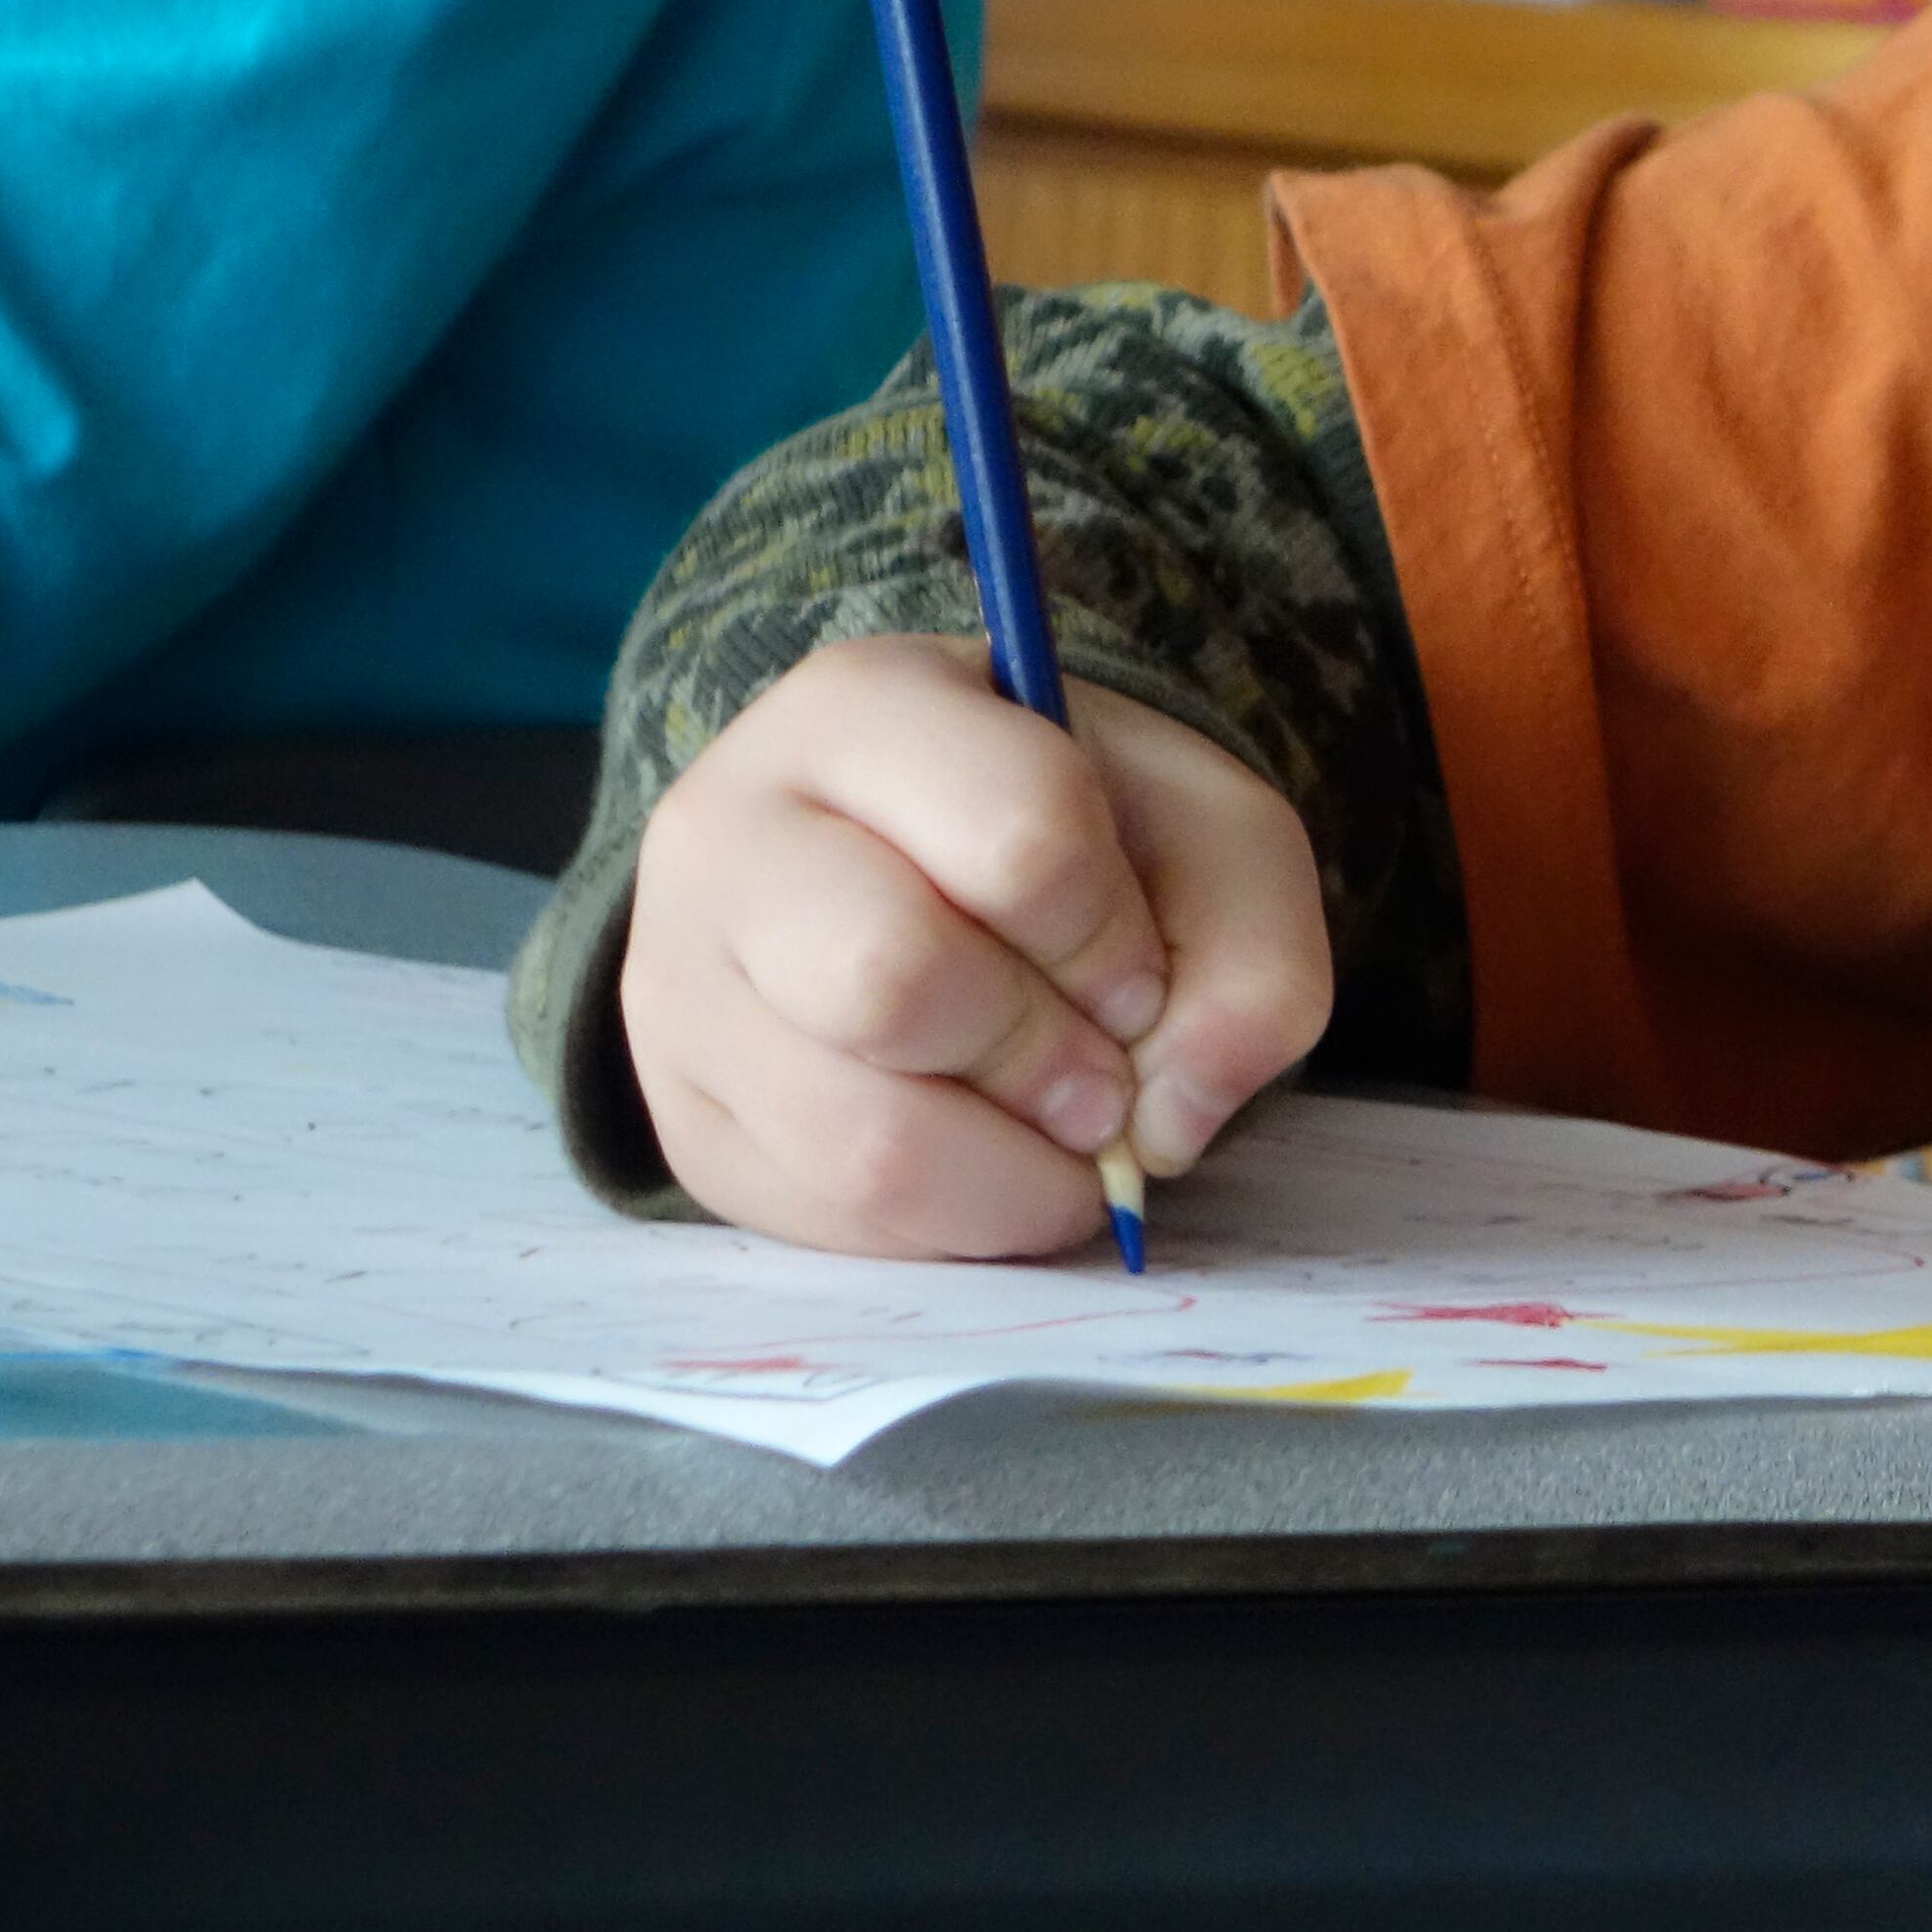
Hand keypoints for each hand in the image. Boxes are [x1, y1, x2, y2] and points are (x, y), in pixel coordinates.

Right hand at [620, 636, 1333, 1258]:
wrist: (918, 875)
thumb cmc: (1072, 843)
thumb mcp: (1211, 842)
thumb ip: (1255, 960)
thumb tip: (1167, 1123)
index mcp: (864, 706)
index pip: (1018, 836)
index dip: (1110, 937)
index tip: (1134, 971)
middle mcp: (728, 830)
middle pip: (895, 984)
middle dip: (1043, 1059)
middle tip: (1097, 1077)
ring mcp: (677, 982)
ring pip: (856, 1137)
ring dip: (1009, 1172)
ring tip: (1051, 1133)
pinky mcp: (682, 1116)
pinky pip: (827, 1222)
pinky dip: (948, 1226)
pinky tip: (981, 1162)